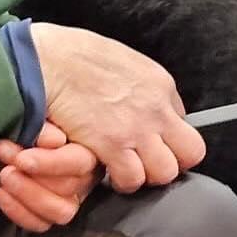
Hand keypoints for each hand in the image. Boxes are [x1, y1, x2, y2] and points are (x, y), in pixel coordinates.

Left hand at [0, 121, 100, 232]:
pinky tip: (3, 194)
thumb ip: (46, 123)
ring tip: (5, 178)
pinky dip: (20, 213)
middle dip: (32, 176)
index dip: (50, 163)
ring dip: (29, 196)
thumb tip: (53, 141)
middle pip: (69, 187)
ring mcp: (69, 197)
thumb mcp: (38, 112)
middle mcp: (85, 176)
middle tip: (7, 161)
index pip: (79, 162)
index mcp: (88, 148)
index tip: (22, 159)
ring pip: (61, 211)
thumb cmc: (29, 120)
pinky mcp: (49, 212)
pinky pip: (42, 223)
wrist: (13, 132)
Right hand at [29, 23, 205, 192]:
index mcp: (160, 83)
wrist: (46, 60)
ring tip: (125, 169)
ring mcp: (137, 128)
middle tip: (147, 162)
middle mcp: (156, 107)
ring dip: (146, 174)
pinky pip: (132, 179)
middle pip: (190, 152)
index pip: (182, 121)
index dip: (163, 136)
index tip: (147, 139)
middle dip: (171, 161)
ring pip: (166, 172)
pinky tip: (107, 171)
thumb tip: (138, 99)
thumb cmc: (71, 55)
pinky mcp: (112, 145)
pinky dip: (120, 180)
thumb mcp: (120, 60)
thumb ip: (136, 84)